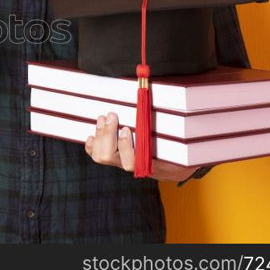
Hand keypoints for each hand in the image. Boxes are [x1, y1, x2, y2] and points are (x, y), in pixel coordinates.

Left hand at [84, 112, 198, 181]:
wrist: (170, 167)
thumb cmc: (175, 152)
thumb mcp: (178, 142)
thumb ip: (169, 128)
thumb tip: (160, 102)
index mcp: (147, 162)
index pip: (130, 161)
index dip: (124, 146)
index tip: (126, 129)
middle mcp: (131, 165)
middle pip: (109, 156)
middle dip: (107, 134)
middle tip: (111, 115)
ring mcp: (120, 163)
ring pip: (101, 156)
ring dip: (100, 135)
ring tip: (102, 119)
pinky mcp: (113, 158)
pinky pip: (96, 155)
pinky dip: (91, 145)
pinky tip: (91, 135)